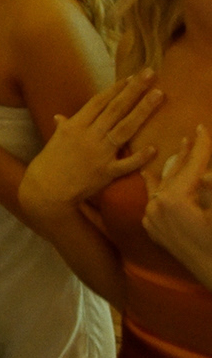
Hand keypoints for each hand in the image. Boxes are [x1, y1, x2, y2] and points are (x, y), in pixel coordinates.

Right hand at [21, 72, 163, 208]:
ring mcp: (99, 154)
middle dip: (133, 90)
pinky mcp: (106, 172)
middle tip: (149, 74)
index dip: (115, 88)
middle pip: (115, 109)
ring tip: (158, 95)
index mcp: (74, 126)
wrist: (45, 190)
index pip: (98, 102)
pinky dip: (139, 157)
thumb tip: (60, 117)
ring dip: (142, 111)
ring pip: (125, 129)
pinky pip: (126, 164)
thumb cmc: (49, 164)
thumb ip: (63, 127)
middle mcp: (88, 136)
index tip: (131, 77)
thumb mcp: (54, 141)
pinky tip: (153, 148)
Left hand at [144, 124, 211, 270]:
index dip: (201, 146)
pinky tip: (153, 175)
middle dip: (186, 153)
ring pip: (162, 185)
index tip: (202, 128)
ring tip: (179, 149)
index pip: (191, 165)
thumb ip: (211, 190)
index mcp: (174, 199)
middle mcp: (157, 207)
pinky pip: (153, 201)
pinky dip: (157, 186)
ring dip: (172, 168)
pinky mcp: (153, 229)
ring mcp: (152, 219)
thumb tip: (206, 176)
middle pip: (174, 172)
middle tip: (192, 135)